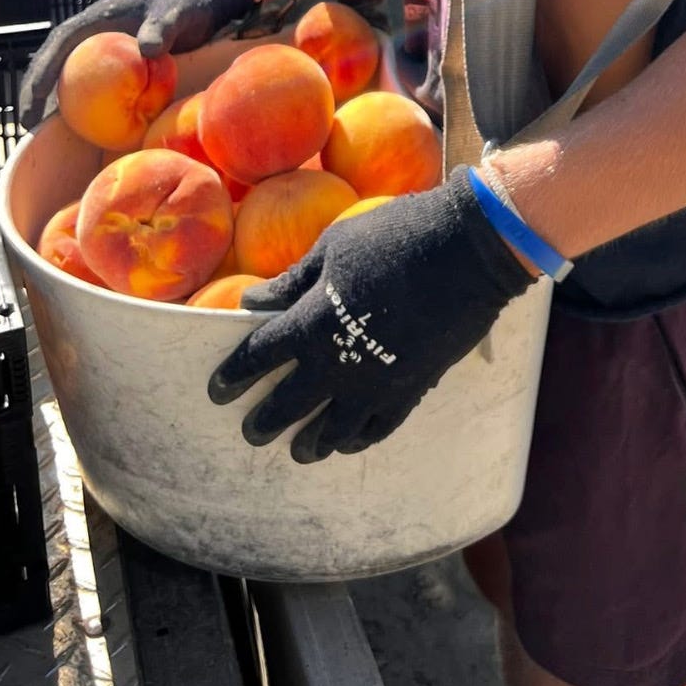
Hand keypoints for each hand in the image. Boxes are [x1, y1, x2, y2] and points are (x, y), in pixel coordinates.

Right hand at [18, 0, 258, 131]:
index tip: (33, 98)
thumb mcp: (176, 13)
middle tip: (26, 124)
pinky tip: (77, 127)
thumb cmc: (185, 5)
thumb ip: (163, 27)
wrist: (199, 3)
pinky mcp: (112, 63)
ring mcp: (99, 50)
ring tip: (38, 131)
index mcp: (96, 19)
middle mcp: (91, 35)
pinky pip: (89, 84)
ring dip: (50, 99)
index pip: (59, 44)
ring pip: (65, 75)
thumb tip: (148, 51)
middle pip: (52, 62)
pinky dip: (78, 102)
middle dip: (34, 90)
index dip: (41, 71)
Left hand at [207, 165, 534, 462]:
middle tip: (250, 432)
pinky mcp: (412, 388)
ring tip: (299, 450)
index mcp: (311, 321)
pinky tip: (348, 443)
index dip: (234, 374)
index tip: (217, 389)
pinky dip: (358, 439)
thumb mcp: (335, 246)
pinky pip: (378, 428)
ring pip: (332, 428)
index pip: (259, 356)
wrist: (467, 249)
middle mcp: (337, 362)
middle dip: (265, 420)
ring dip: (310, 442)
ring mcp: (376, 381)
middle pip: (288, 403)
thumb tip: (252, 301)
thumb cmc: (395, 235)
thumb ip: (293, 281)